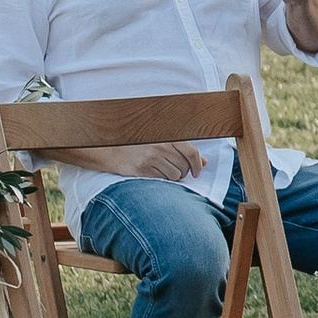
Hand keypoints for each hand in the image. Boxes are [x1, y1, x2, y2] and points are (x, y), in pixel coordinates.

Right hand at [76, 139, 206, 181]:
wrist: (113, 150)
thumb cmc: (141, 146)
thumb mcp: (163, 142)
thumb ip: (184, 150)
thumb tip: (204, 162)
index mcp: (167, 137)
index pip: (191, 152)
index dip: (198, 164)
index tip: (197, 172)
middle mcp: (161, 146)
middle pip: (185, 166)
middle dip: (185, 172)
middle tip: (178, 172)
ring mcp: (152, 158)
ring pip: (176, 175)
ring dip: (174, 177)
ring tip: (165, 172)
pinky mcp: (144, 169)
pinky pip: (163, 180)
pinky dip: (164, 180)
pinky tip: (156, 174)